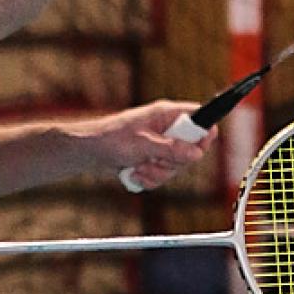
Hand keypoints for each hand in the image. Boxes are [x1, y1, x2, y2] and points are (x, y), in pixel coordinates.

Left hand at [84, 101, 210, 189]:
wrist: (88, 152)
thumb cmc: (111, 139)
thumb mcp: (142, 145)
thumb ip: (170, 149)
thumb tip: (197, 154)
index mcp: (167, 114)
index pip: (200, 118)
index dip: (204, 134)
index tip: (197, 151)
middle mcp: (166, 129)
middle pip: (191, 150)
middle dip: (173, 163)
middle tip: (154, 161)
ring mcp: (160, 145)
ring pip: (175, 167)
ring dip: (157, 173)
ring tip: (138, 168)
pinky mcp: (152, 160)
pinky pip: (162, 176)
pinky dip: (149, 179)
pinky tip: (134, 174)